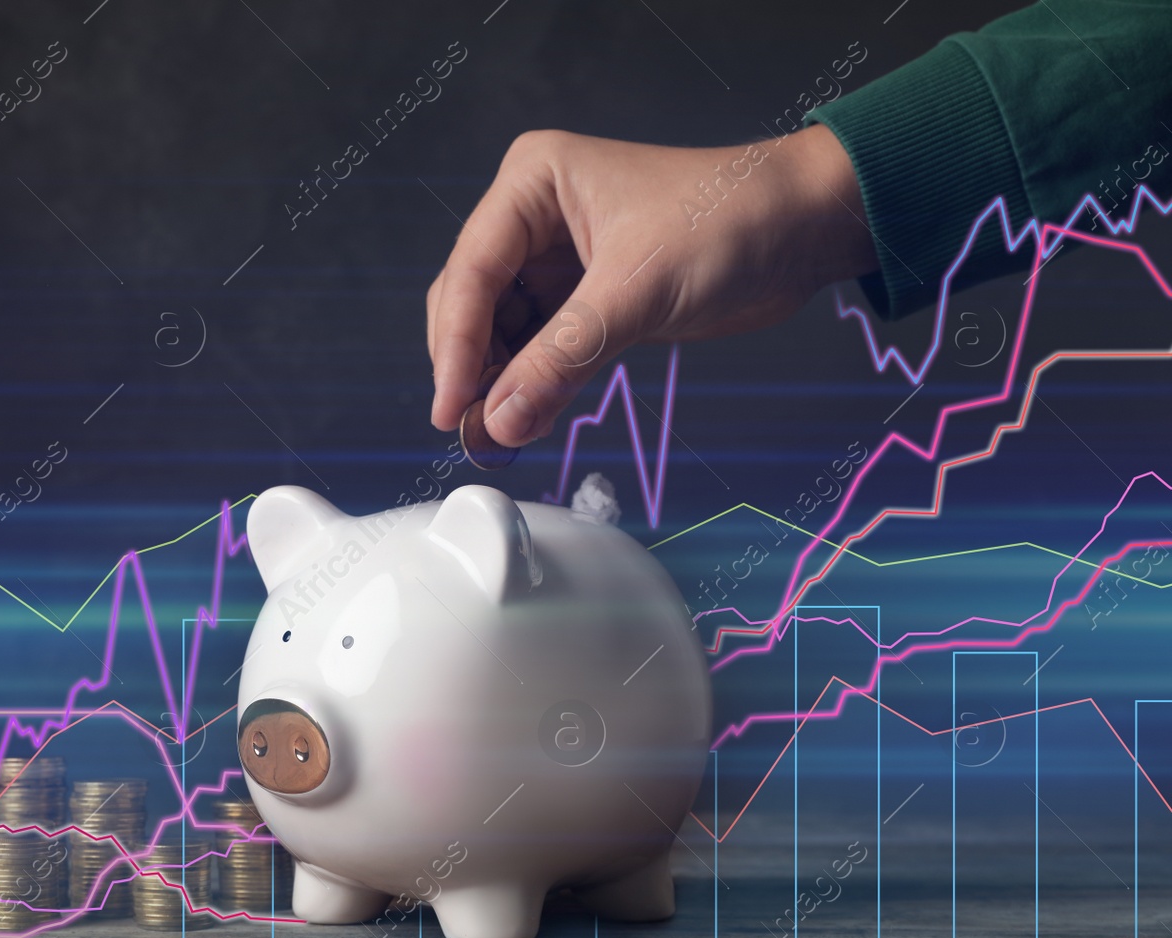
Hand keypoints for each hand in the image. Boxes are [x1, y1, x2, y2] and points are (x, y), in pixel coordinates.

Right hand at [426, 125, 878, 445]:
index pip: (473, 271)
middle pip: (472, 301)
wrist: (805, 227)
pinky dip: (532, 383)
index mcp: (533, 183)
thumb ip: (563, 358)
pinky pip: (540, 346)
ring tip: (501, 435)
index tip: (451, 407)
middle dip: (473, 367)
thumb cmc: (731, 221)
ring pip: (500, 331)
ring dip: (500, 383)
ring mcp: (557, 257)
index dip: (456, 346)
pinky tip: (529, 418)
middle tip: (473, 430)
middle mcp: (534, 215)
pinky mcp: (585, 295)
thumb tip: (501, 420)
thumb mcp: (637, 291)